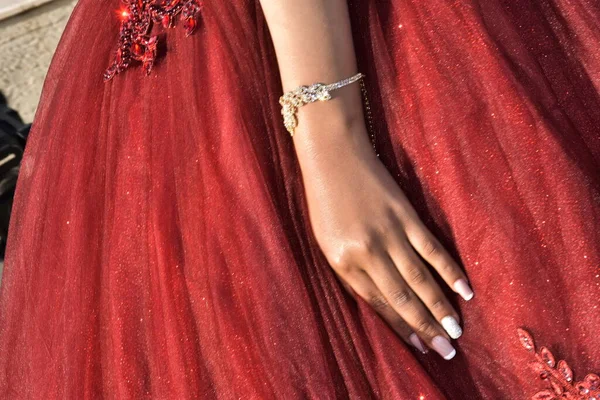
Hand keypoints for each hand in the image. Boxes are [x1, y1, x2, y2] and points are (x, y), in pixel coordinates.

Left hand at [293, 111, 473, 359]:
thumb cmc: (325, 202)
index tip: (419, 347)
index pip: (378, 304)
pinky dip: (449, 270)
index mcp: (344, 262)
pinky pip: (432, 248)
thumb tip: (380, 302)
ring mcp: (389, 233)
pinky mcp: (406, 215)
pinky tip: (464, 290)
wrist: (333, 156)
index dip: (401, 328)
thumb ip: (351, 272)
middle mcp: (368, 252)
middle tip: (447, 352)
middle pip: (403, 297)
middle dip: (425, 328)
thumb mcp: (327, 242)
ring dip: (441, 307)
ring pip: (420, 278)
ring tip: (457, 332)